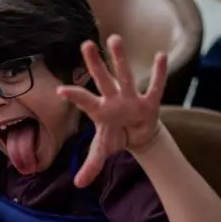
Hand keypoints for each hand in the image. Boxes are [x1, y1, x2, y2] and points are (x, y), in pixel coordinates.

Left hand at [57, 35, 165, 187]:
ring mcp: (131, 97)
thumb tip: (78, 184)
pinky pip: (155, 86)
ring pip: (125, 75)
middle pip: (103, 79)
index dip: (74, 96)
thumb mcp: (103, 150)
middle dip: (95, 63)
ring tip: (114, 38)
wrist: (137, 135)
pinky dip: (159, 73)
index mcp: (100, 110)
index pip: (84, 101)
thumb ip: (91, 165)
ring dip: (120, 58)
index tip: (59, 89)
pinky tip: (161, 56)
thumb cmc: (116, 136)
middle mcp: (113, 99)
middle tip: (85, 44)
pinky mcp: (150, 101)